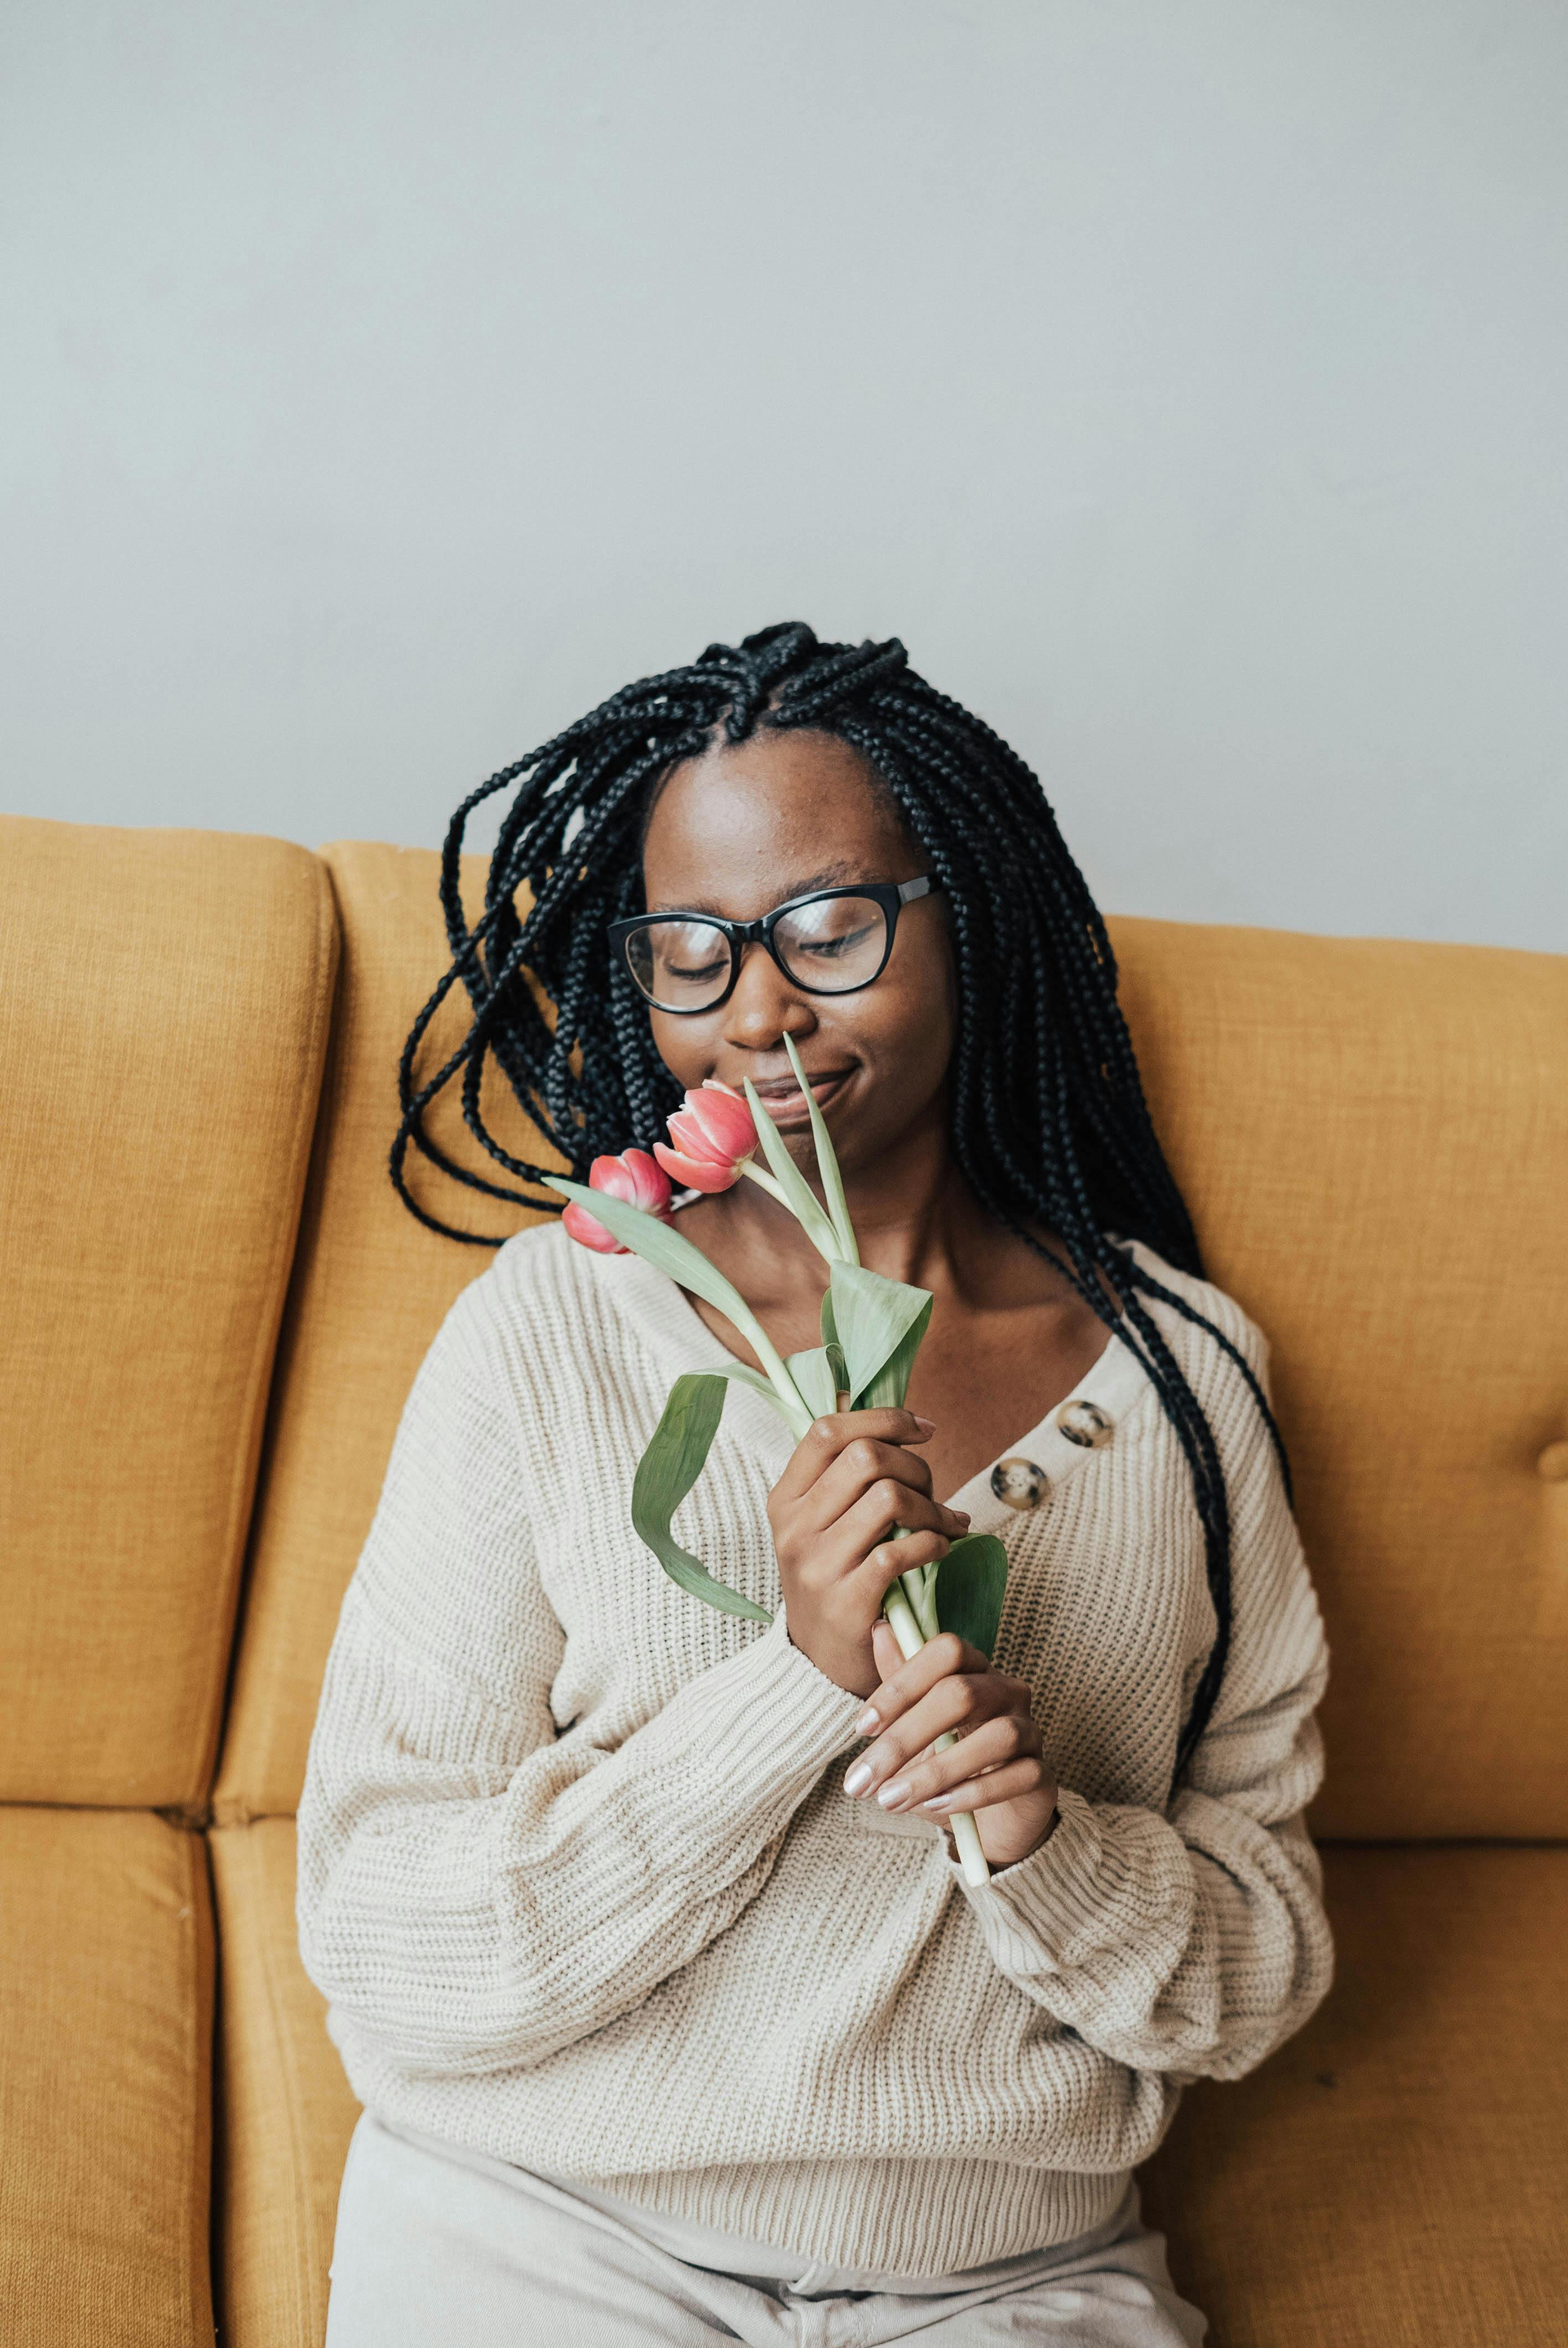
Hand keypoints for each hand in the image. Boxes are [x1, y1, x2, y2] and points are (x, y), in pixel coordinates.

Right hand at [767, 1409, 971, 1698]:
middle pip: (865, 1458)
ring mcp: (817, 1566)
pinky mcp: (847, 1602)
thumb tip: (900, 1423)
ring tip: (944, 1523)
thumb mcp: (821, 1525)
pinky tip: (941, 1549)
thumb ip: (846, 1478)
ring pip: (888, 1498)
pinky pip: (901, 1550)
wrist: (820, 1665)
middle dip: (915, 1467)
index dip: (882, 1418)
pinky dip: (934, 1543)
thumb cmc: (836, 1579)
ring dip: (931, 1507)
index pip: (827, 1431)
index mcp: (784, 1499)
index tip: (922, 1429)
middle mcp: (794, 1528)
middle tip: (931, 1491)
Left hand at [844, 1619, 1059, 1871]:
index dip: (902, 1684)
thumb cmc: (946, 1766)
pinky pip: (1018, 1776)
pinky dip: (974, 1793)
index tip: (862, 1728)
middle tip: (862, 1779)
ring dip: (936, 1771)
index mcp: (974, 1669)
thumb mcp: (914, 1729)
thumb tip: (880, 1628)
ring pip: (995, 1737)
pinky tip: (937, 1806)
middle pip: (962, 1694)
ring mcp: (1030, 1731)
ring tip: (892, 1798)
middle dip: (905, 1737)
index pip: (946, 1651)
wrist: (989, 1822)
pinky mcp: (1043, 1775)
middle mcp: (1007, 1691)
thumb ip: (900, 1685)